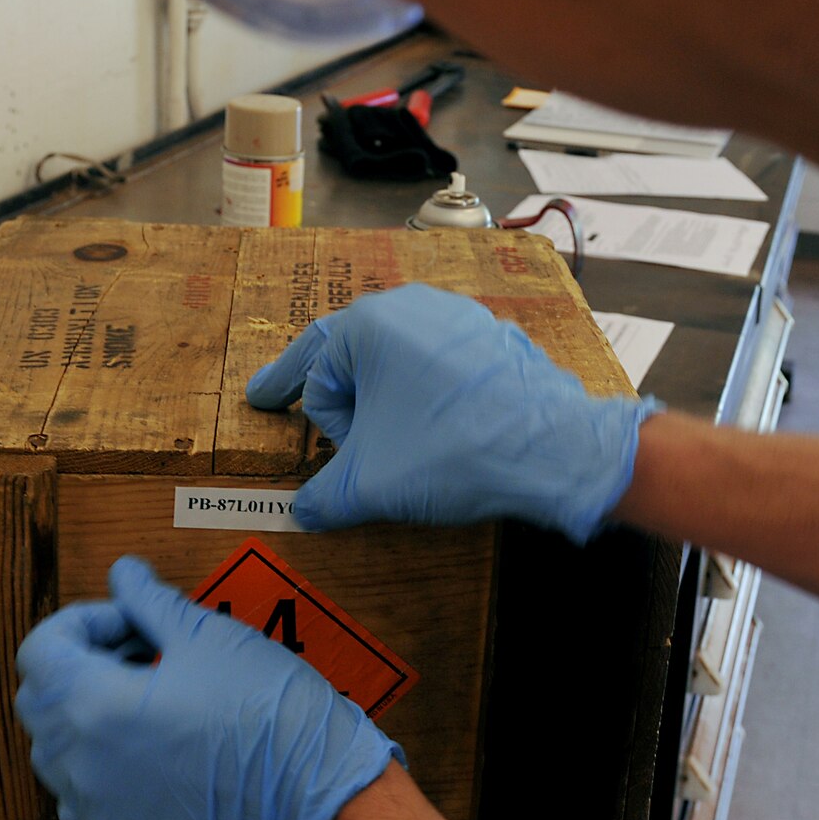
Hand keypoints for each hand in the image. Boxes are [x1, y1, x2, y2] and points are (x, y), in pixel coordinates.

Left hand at [15, 556, 400, 819]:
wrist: (311, 793)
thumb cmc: (267, 710)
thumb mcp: (211, 637)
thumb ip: (152, 603)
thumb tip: (124, 574)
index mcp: (93, 705)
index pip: (39, 650)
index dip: (82, 622)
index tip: (131, 621)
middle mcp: (79, 764)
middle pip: (38, 700)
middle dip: (79, 665)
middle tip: (143, 653)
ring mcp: (95, 811)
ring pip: (56, 752)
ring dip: (85, 716)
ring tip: (150, 701)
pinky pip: (82, 798)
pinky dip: (101, 767)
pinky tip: (154, 751)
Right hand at [245, 284, 657, 542]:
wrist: (553, 449)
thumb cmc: (455, 450)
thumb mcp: (371, 482)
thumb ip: (325, 496)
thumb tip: (306, 512)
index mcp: (373, 324)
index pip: (315, 367)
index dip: (295, 400)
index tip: (265, 401)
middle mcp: (416, 307)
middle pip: (354, 354)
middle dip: (335, 394)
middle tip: (312, 417)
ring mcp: (462, 320)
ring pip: (400, 357)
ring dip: (382, 396)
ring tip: (386, 438)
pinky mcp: (497, 342)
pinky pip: (442, 365)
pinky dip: (423, 394)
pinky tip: (432, 428)